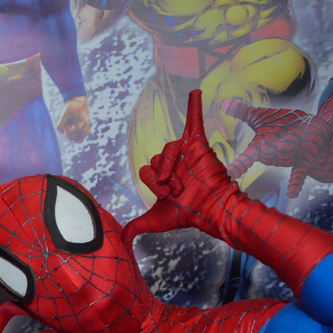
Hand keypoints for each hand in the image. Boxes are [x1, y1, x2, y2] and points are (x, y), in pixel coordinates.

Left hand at [57, 96, 90, 141]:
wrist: (79, 104)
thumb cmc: (71, 107)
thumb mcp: (64, 112)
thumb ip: (60, 122)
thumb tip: (60, 132)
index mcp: (82, 124)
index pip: (71, 134)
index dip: (65, 131)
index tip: (66, 125)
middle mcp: (86, 129)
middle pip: (72, 138)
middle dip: (67, 132)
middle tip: (67, 124)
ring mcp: (86, 131)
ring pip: (75, 140)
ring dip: (69, 135)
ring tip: (70, 126)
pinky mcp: (85, 132)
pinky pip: (78, 140)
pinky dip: (72, 136)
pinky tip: (71, 129)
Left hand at [126, 90, 236, 241]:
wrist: (211, 209)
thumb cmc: (188, 214)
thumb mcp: (155, 221)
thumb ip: (137, 226)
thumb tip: (121, 240)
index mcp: (162, 176)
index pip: (145, 171)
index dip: (153, 184)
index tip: (167, 195)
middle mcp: (172, 163)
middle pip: (154, 160)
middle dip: (161, 177)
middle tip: (175, 190)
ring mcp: (185, 152)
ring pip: (166, 149)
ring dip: (170, 166)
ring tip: (180, 181)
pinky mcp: (199, 144)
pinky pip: (194, 121)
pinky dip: (194, 106)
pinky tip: (195, 92)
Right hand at [223, 97, 332, 197]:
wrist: (314, 131)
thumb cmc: (285, 125)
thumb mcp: (262, 116)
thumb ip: (242, 111)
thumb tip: (222, 102)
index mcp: (260, 147)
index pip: (245, 158)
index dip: (237, 166)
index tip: (226, 175)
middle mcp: (272, 156)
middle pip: (268, 153)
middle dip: (271, 145)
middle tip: (278, 135)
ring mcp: (289, 158)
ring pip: (283, 156)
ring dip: (287, 148)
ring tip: (292, 136)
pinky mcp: (306, 159)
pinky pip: (299, 173)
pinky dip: (296, 182)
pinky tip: (293, 193)